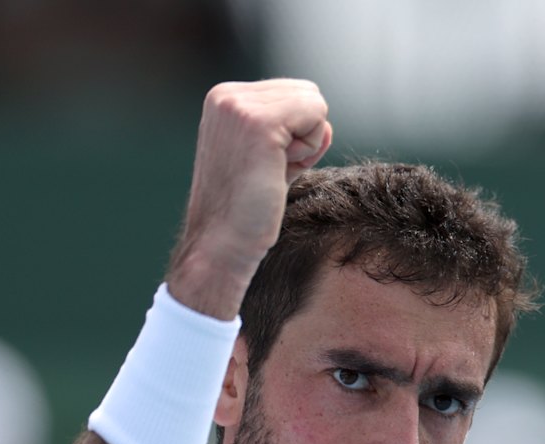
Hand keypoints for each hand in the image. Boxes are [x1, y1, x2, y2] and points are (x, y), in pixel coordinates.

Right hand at [168, 79, 331, 317]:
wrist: (221, 247)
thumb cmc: (244, 216)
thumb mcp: (269, 165)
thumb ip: (294, 139)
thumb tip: (326, 127)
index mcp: (223, 100)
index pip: (291, 94)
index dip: (293, 137)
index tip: (263, 170)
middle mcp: (226, 96)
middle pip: (306, 93)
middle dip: (301, 137)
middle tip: (268, 175)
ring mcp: (239, 106)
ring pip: (314, 102)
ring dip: (305, 145)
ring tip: (270, 175)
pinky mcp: (258, 122)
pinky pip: (316, 114)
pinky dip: (308, 149)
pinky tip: (279, 173)